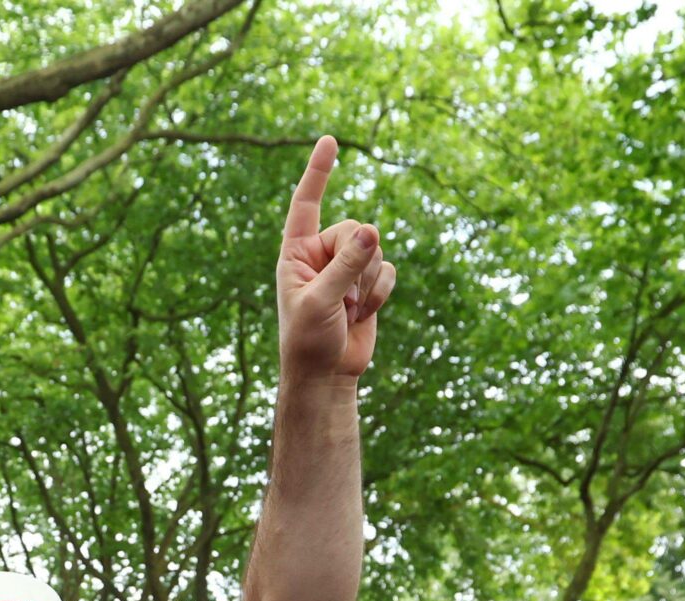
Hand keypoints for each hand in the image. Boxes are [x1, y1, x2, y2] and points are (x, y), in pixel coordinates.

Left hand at [275, 137, 394, 380]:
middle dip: (356, 262)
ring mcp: (345, 267)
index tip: (328, 140)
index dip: (318, 173)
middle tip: (343, 299)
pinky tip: (362, 315)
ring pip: (375, 249)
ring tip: (348, 310)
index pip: (306, 204)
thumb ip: (345, 265)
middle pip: (355, 228)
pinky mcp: (367, 283)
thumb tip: (372, 230)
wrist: (325, 375)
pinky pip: (388, 269)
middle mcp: (320, 254)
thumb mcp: (321, 302)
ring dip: (367, 284)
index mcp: (296, 253)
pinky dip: (380, 294)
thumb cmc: (308, 341)